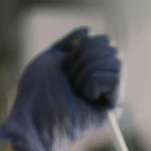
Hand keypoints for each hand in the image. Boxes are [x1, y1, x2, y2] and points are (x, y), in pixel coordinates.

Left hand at [0, 27, 122, 150]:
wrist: (35, 120)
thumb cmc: (36, 94)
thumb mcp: (51, 59)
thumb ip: (69, 44)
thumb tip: (88, 31)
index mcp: (90, 69)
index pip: (103, 40)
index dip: (81, 47)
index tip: (66, 67)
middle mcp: (104, 80)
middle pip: (110, 46)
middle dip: (83, 59)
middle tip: (70, 83)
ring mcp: (110, 93)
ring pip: (114, 59)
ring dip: (85, 73)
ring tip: (75, 92)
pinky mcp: (114, 107)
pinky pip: (115, 76)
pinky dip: (92, 82)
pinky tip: (85, 98)